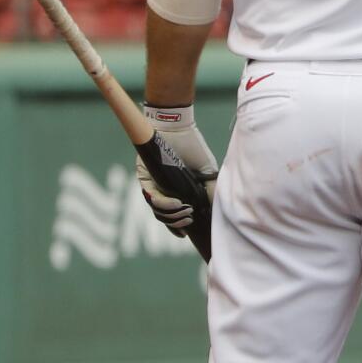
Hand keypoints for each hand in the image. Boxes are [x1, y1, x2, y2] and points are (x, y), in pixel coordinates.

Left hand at [135, 103, 218, 233]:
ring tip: (185, 213)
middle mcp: (160, 188)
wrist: (178, 128)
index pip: (170, 213)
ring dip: (170, 215)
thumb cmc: (193, 147)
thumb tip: (216, 211)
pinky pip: (152, 197)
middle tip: (188, 222)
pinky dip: (164, 203)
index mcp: (173, 188)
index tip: (185, 235)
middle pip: (162, 215)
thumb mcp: (206, 172)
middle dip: (175, 223)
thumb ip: (210, 190)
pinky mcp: (145, 178)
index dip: (175, 227)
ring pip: (156, 209)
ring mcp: (151, 184)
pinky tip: (178, 204)